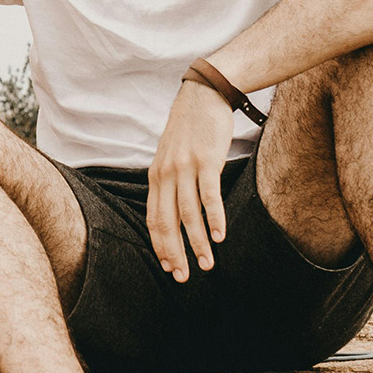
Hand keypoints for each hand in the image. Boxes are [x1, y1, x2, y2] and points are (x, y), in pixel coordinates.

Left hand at [146, 79, 234, 281]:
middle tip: (184, 277)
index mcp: (156, 177)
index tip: (170, 269)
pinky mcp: (206, 161)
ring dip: (197, 243)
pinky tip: (219, 237)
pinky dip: (214, 219)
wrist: (203, 96)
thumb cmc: (189, 130)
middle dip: (175, 254)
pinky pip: (208, 196)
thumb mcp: (169, 156)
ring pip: (188, 215)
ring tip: (207, 264)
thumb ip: (169, 182)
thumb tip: (172, 212)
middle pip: (167, 223)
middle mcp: (166, 175)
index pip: (153, 220)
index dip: (160, 247)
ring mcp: (185, 168)